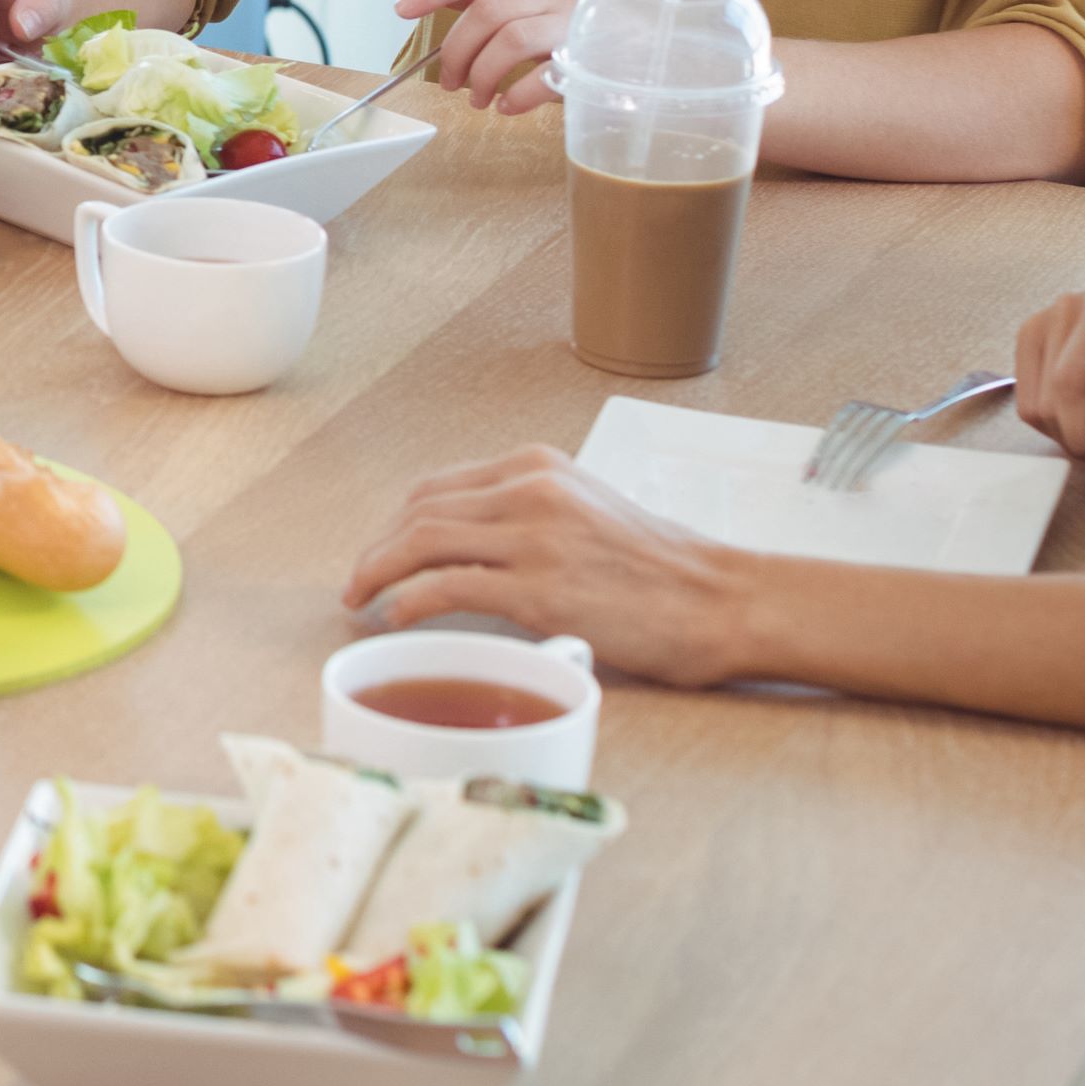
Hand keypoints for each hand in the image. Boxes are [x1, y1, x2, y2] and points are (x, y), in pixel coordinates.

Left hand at [341, 447, 756, 686]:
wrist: (725, 601)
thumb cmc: (666, 571)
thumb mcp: (588, 513)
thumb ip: (529, 517)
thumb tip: (467, 552)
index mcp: (538, 467)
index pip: (438, 486)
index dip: (395, 524)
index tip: (379, 552)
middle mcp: (531, 491)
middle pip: (419, 510)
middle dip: (377, 548)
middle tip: (359, 582)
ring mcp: (534, 537)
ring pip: (422, 541)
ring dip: (378, 571)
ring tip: (361, 600)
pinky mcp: (540, 588)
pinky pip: (447, 587)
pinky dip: (409, 601)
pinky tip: (395, 618)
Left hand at [399, 0, 591, 113]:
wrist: (652, 52)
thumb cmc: (582, 25)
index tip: (402, 8)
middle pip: (489, 10)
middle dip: (457, 50)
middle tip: (449, 82)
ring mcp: (580, 22)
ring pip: (511, 41)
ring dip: (483, 76)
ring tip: (478, 99)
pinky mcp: (595, 59)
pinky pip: (544, 76)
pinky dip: (517, 96)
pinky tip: (507, 107)